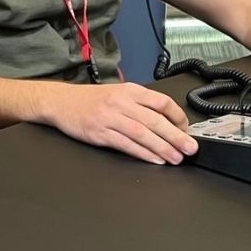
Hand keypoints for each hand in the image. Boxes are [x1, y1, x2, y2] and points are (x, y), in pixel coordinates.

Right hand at [47, 82, 197, 164]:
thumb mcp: (117, 93)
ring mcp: (109, 118)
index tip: (187, 130)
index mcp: (129, 91)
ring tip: (176, 158)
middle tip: (191, 148)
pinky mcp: (99, 133)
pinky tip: (154, 159)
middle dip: (176, 137)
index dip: (178, 117)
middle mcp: (121, 102)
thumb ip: (139, 104)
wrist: (60, 102)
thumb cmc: (89, 100)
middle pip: (155, 120)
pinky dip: (143, 153)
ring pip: (142, 134)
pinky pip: (126, 144)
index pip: (161, 102)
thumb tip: (167, 122)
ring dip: (162, 148)